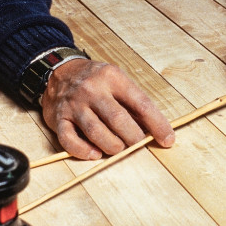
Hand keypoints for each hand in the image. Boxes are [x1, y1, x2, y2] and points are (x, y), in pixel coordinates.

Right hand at [40, 58, 175, 159]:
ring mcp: (74, 104)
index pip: (140, 103)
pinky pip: (69, 140)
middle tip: (138, 144)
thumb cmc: (95, 80)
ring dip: (112, 146)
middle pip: (118, 119)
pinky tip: (94, 154)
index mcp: (112, 77)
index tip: (167, 139)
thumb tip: (154, 129)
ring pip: (95, 131)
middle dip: (133, 138)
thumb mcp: (116, 81)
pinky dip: (83, 151)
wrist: (58, 71)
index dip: (157, 124)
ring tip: (119, 148)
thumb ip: (132, 103)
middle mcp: (92, 89)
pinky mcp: (58, 118)